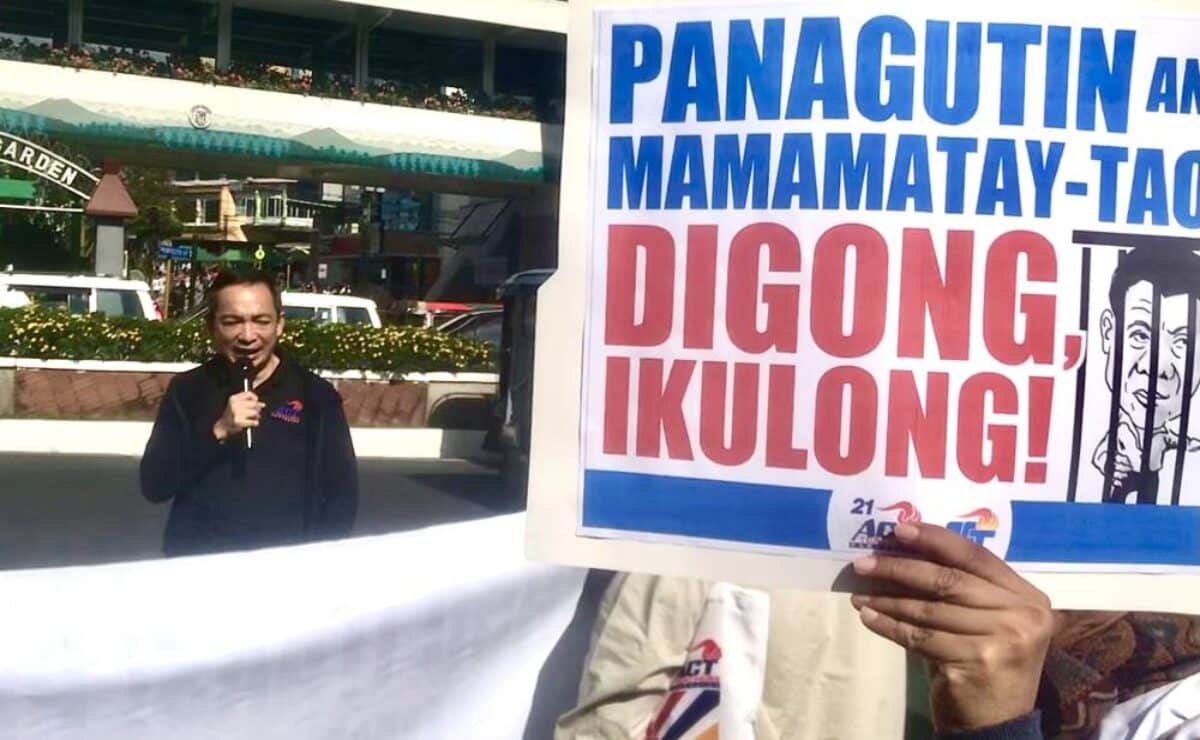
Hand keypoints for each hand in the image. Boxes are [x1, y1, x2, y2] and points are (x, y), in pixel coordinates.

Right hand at [213, 391, 264, 441]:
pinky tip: (252, 423)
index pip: (249, 394)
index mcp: (233, 398)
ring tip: (255, 417)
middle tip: (257, 411)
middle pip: (254, 403)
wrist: (222, 426)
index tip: (256, 401)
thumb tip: (262, 404)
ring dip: (257, 416)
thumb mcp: (235, 404)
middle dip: (258, 408)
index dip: (255, 398)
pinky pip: (254, 421)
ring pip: (255, 412)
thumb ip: (247, 401)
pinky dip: (255, 423)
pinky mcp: (239, 422)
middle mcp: (235, 404)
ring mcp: (237, 413)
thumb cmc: (231, 415)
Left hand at [850, 522, 1053, 734]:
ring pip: (931, 610)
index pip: (976, 556)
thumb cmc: (983, 660)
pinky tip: (869, 618)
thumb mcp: (985, 619)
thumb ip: (960, 587)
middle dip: (900, 568)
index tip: (899, 530)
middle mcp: (1024, 615)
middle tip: (863, 563)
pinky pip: (922, 637)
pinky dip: (890, 627)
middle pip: (950, 580)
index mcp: (1028, 596)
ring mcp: (1006, 639)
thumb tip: (901, 550)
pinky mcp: (980, 662)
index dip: (936, 540)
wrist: (996, 722)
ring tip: (859, 593)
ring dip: (888, 600)